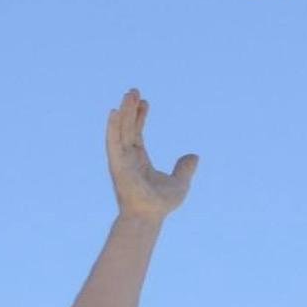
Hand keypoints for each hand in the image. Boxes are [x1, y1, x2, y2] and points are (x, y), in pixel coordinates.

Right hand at [106, 89, 197, 219]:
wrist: (149, 216)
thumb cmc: (160, 204)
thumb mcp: (180, 183)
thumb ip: (184, 169)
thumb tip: (194, 156)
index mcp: (139, 160)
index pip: (137, 134)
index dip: (140, 117)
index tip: (145, 102)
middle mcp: (127, 158)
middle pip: (127, 128)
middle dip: (130, 109)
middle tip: (133, 91)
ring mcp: (121, 159)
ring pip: (121, 130)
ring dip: (123, 112)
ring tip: (128, 93)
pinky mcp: (117, 163)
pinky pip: (113, 142)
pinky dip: (112, 127)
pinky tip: (113, 112)